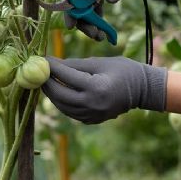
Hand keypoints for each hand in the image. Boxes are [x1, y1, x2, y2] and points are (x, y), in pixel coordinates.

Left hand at [42, 56, 167, 123]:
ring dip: (51, 94)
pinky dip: (61, 102)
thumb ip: (74, 64)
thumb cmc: (122, 70)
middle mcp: (92, 104)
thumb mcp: (99, 62)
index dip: (51, 67)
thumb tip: (52, 63)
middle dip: (46, 82)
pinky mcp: (92, 120)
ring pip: (62, 106)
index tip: (41, 58)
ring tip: (45, 81)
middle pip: (59, 94)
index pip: (65, 76)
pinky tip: (57, 91)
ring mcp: (92, 115)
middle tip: (38, 72)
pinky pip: (70, 112)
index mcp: (96, 87)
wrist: (142, 90)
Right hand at [66, 0, 168, 39]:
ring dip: (92, 20)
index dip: (71, 9)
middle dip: (84, 19)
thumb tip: (110, 2)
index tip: (72, 26)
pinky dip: (99, 14)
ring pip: (87, 3)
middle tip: (95, 36)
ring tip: (100, 37)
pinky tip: (103, 29)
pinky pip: (97, 1)